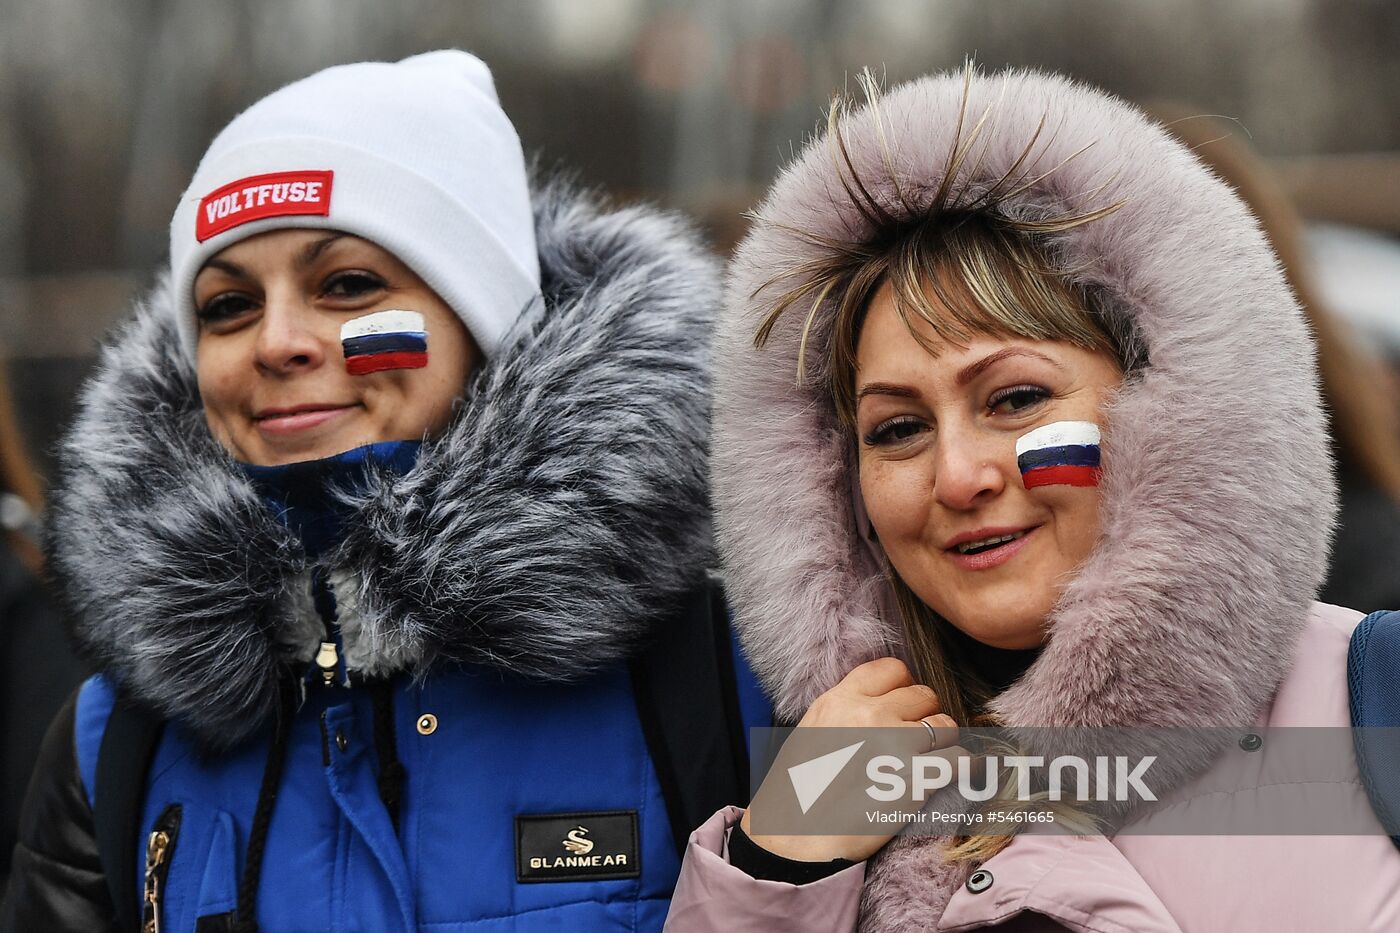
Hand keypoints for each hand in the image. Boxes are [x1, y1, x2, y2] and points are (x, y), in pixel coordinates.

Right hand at [740, 657, 959, 863]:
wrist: (796, 838)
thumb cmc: (798, 790)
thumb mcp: (811, 731)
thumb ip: (846, 710)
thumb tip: (880, 704)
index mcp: (840, 700)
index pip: (892, 669)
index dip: (903, 688)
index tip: (902, 706)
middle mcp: (869, 716)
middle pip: (924, 695)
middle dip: (923, 716)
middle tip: (914, 741)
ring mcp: (895, 745)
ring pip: (946, 725)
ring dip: (943, 742)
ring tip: (929, 761)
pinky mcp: (916, 779)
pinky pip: (960, 760)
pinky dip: (963, 768)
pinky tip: (958, 775)